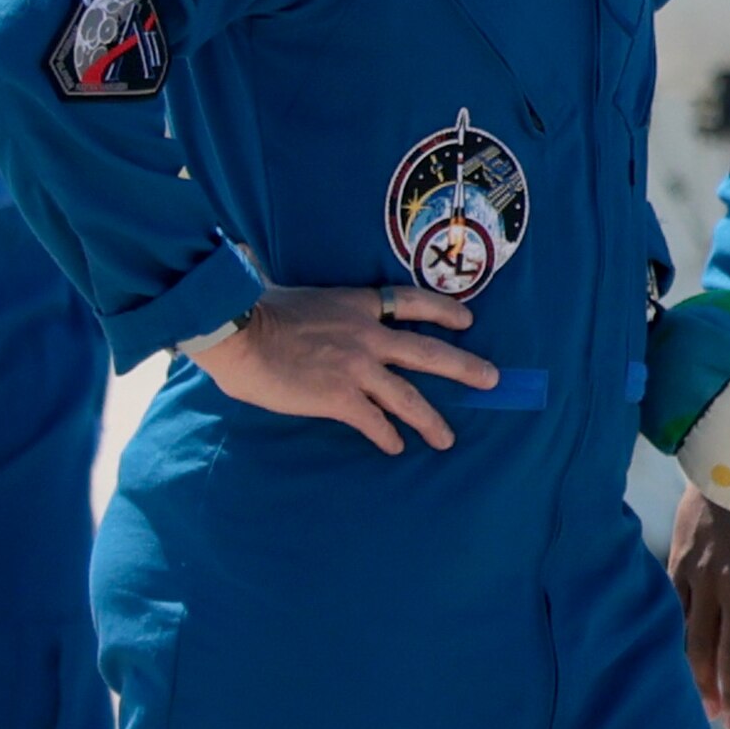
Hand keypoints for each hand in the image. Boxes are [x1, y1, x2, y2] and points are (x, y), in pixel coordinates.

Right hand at [180, 284, 498, 453]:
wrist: (238, 332)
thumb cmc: (252, 309)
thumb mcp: (290, 293)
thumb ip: (306, 301)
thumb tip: (277, 282)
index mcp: (356, 304)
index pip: (410, 302)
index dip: (443, 311)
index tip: (467, 319)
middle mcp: (366, 335)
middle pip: (428, 351)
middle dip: (464, 366)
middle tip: (491, 379)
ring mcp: (357, 367)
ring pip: (409, 396)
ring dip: (432, 420)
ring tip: (447, 439)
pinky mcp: (340, 398)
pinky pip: (374, 421)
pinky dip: (387, 435)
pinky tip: (395, 447)